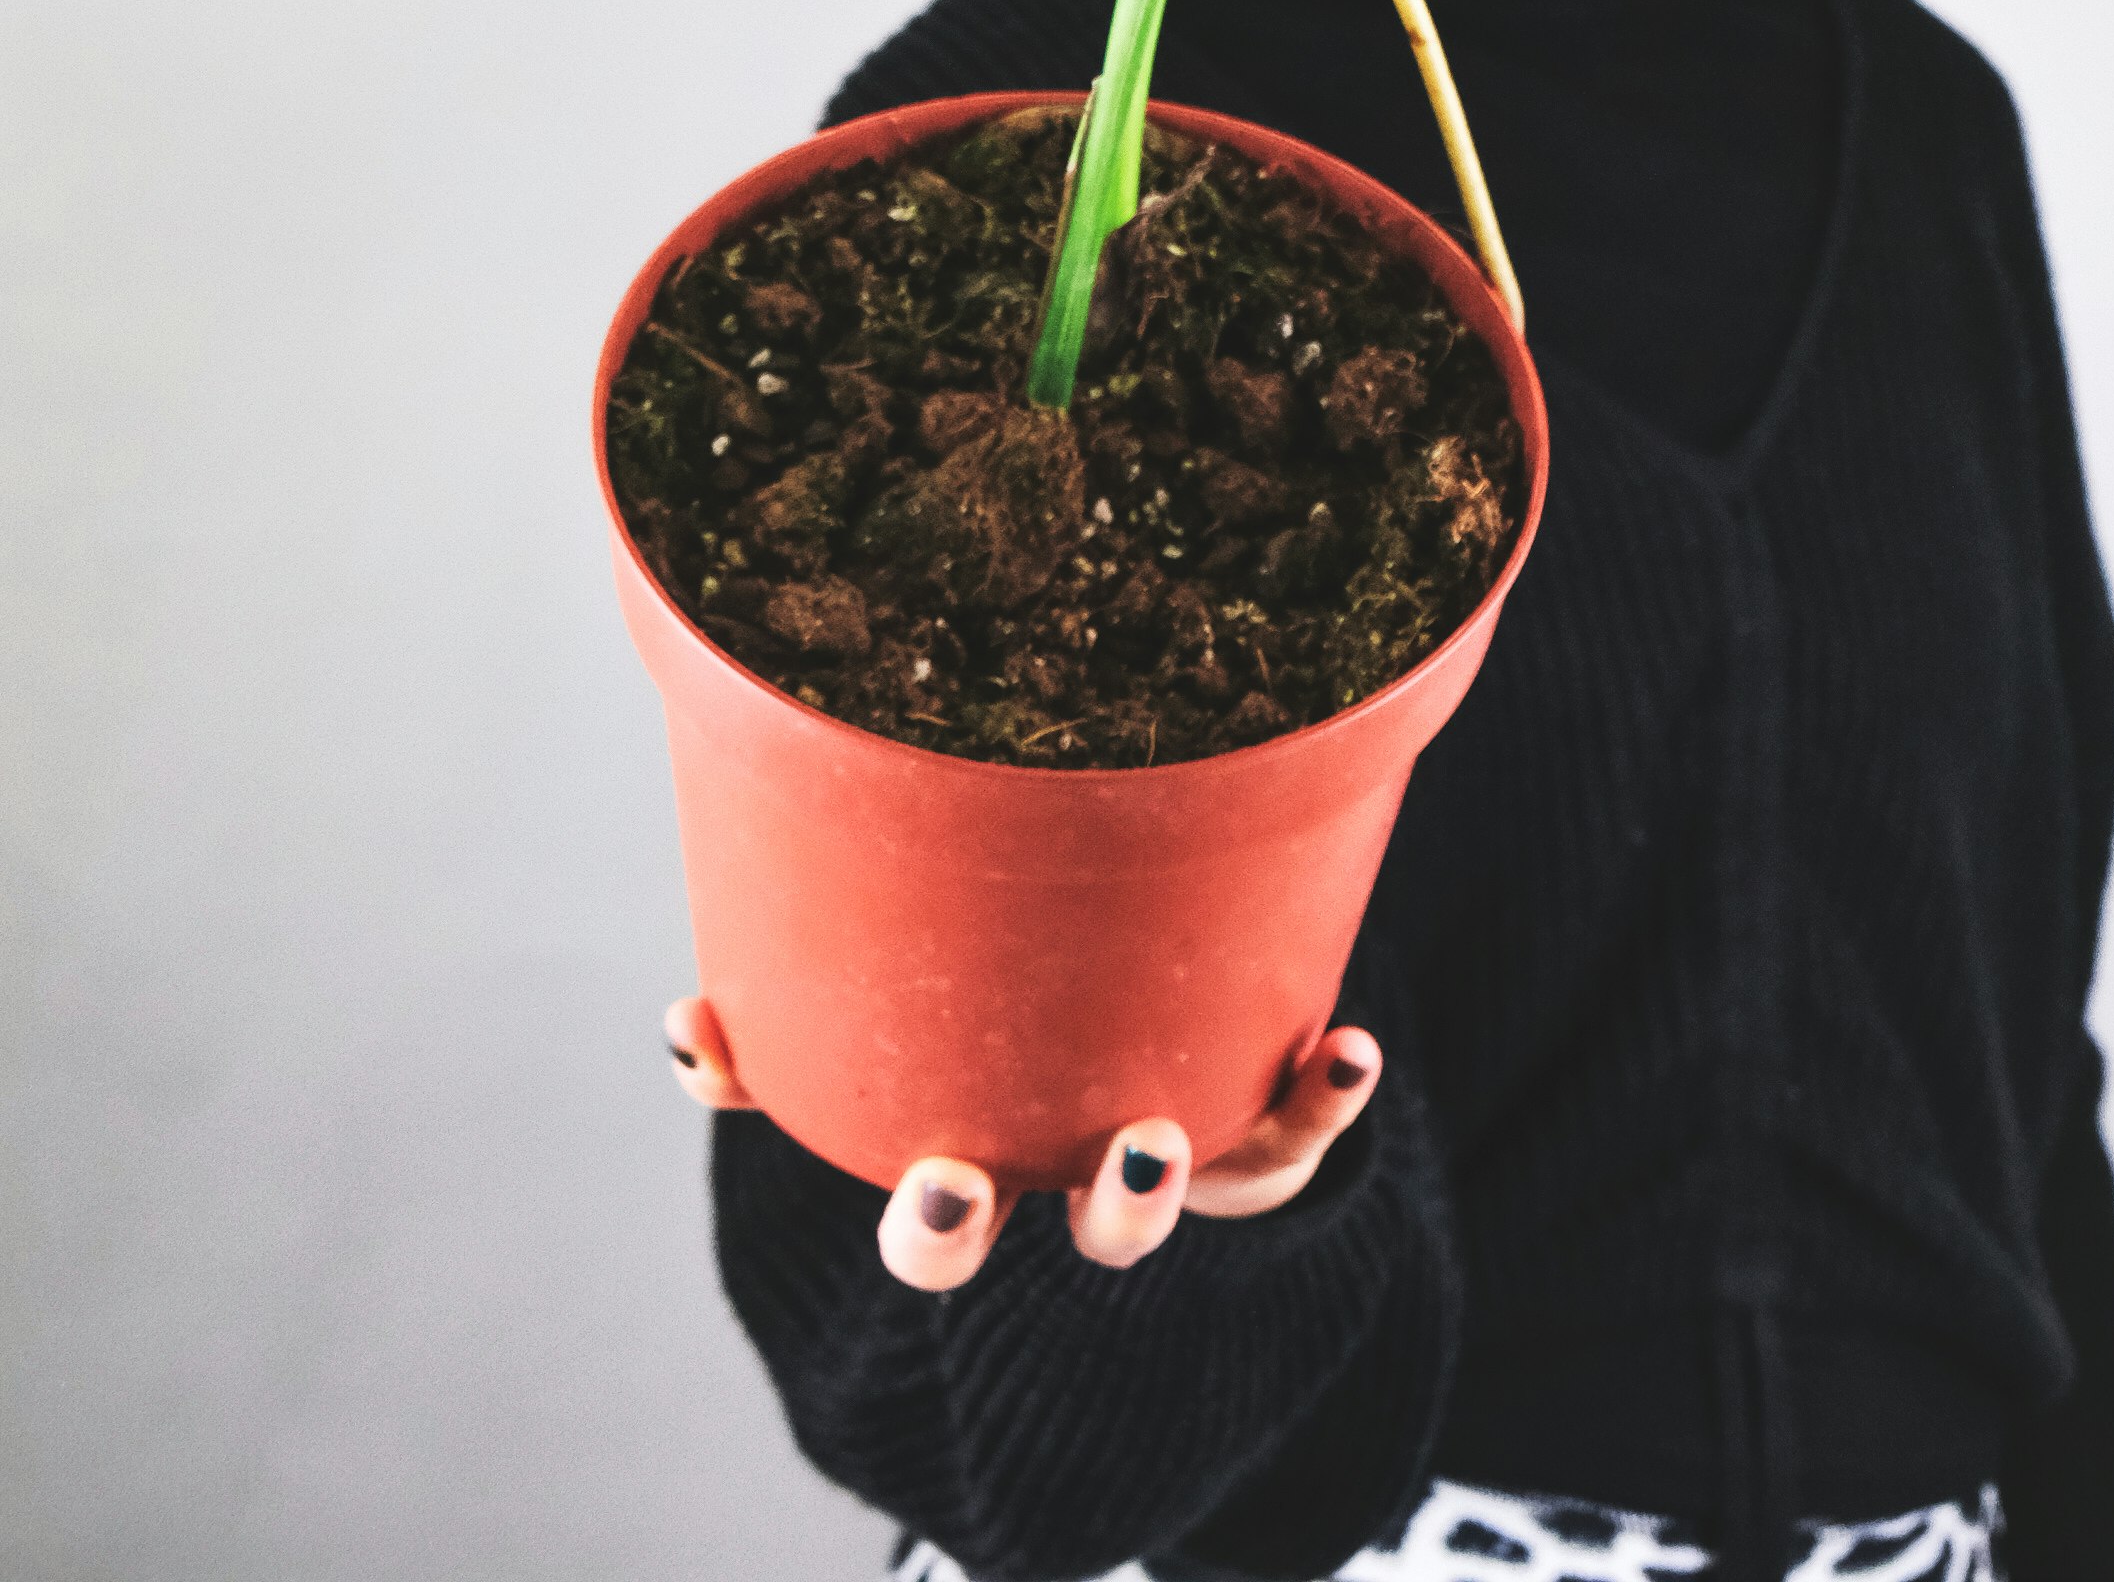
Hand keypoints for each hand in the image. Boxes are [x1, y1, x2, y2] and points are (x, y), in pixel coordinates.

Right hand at [662, 995, 1381, 1290]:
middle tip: (941, 1178)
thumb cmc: (1066, 1000)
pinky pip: (1293, 1136)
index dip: (768, 1112)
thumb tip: (716, 944)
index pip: (827, 1156)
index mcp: (947, 1136)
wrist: (1218, 1063)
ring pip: (1120, 1219)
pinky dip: (1321, 1095)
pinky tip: (1346, 1047)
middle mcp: (1027, 1175)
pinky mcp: (1255, 1150)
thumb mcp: (966, 960)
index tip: (718, 1043)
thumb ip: (867, 920)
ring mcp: (1140, 1170)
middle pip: (955, 1243)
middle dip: (935, 1228)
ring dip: (1127, 1194)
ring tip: (1149, 1140)